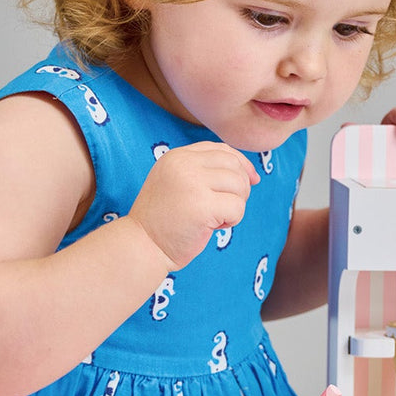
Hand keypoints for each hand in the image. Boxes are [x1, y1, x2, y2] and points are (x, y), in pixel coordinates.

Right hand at [126, 141, 259, 268]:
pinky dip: (232, 220)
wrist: (142, 246)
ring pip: (240, 186)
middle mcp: (184, 164)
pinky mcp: (202, 206)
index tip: (251, 181)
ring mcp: (192, 183)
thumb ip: (206, 172)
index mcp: (177, 156)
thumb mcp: (179, 183)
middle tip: (226, 207)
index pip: (222, 150)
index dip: (241, 164)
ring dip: (236, 205)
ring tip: (216, 218)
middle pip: (234, 166)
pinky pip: (237, 207)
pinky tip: (213, 227)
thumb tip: (253, 175)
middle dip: (241, 187)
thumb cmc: (166, 220)